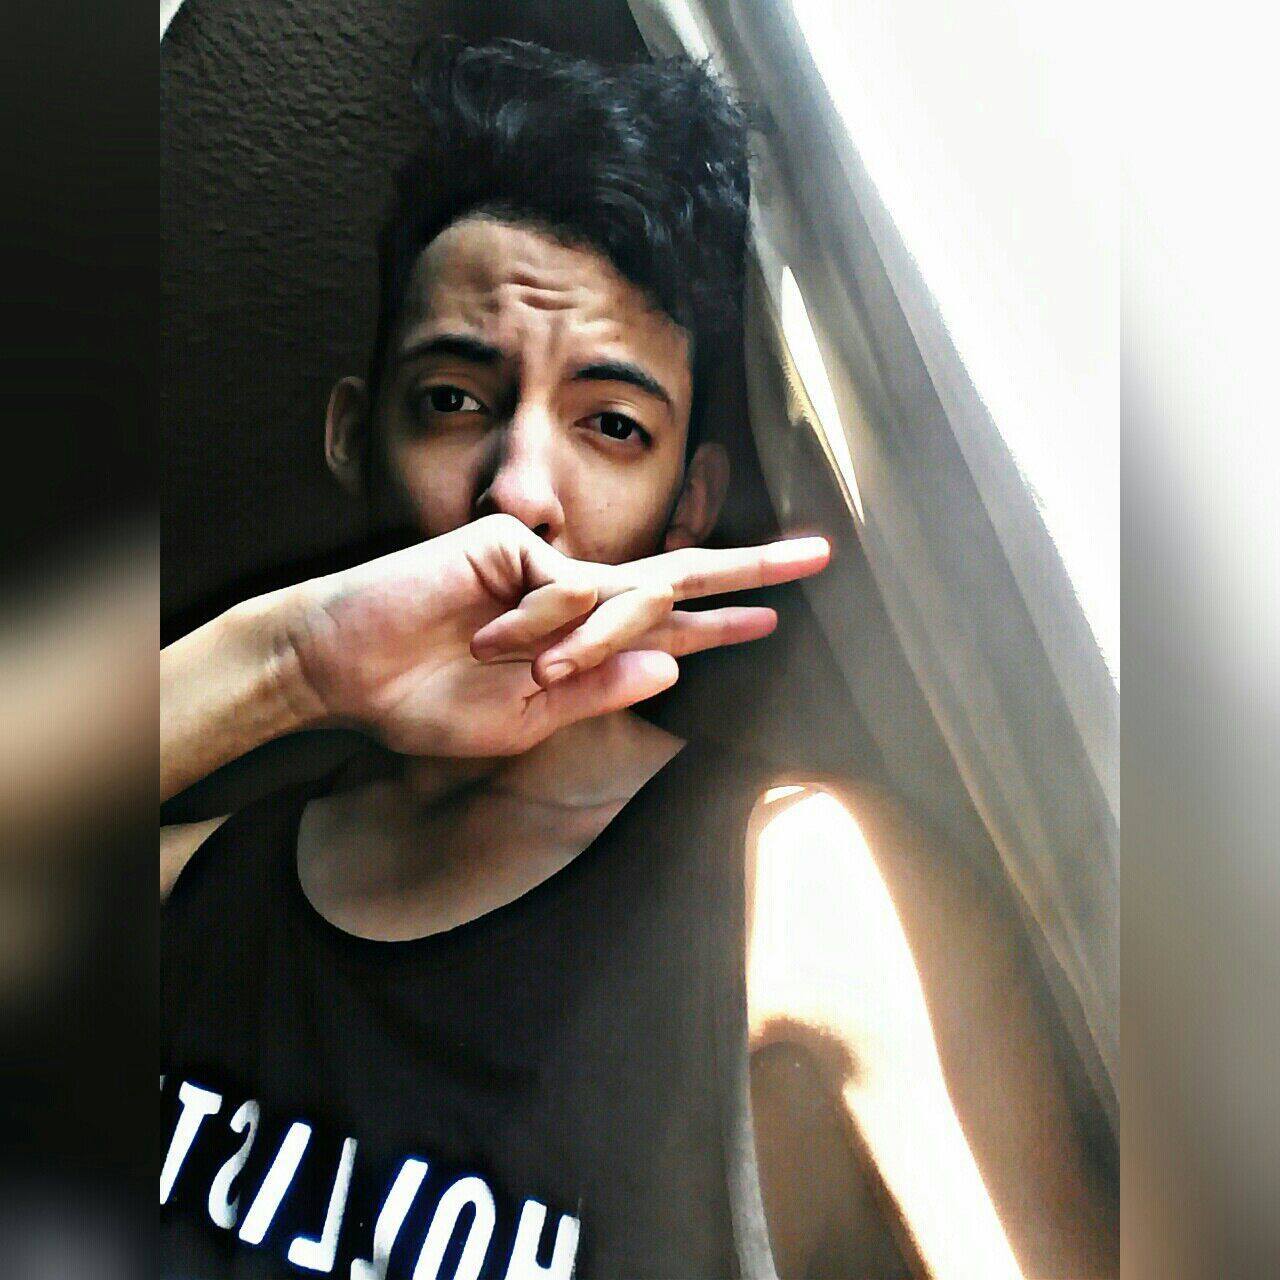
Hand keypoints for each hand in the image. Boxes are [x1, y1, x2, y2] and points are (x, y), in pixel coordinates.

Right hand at [279, 513, 829, 757]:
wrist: (343, 671)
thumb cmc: (423, 701)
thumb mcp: (522, 719)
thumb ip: (595, 691)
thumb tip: (669, 663)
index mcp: (576, 642)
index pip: (665, 630)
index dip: (722, 624)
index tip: (773, 619)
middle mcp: (573, 596)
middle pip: (678, 576)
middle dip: (749, 568)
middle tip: (818, 556)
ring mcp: (547, 565)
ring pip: (618, 599)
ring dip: (572, 647)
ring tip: (492, 658)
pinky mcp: (518, 541)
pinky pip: (566, 591)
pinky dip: (533, 627)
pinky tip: (485, 636)